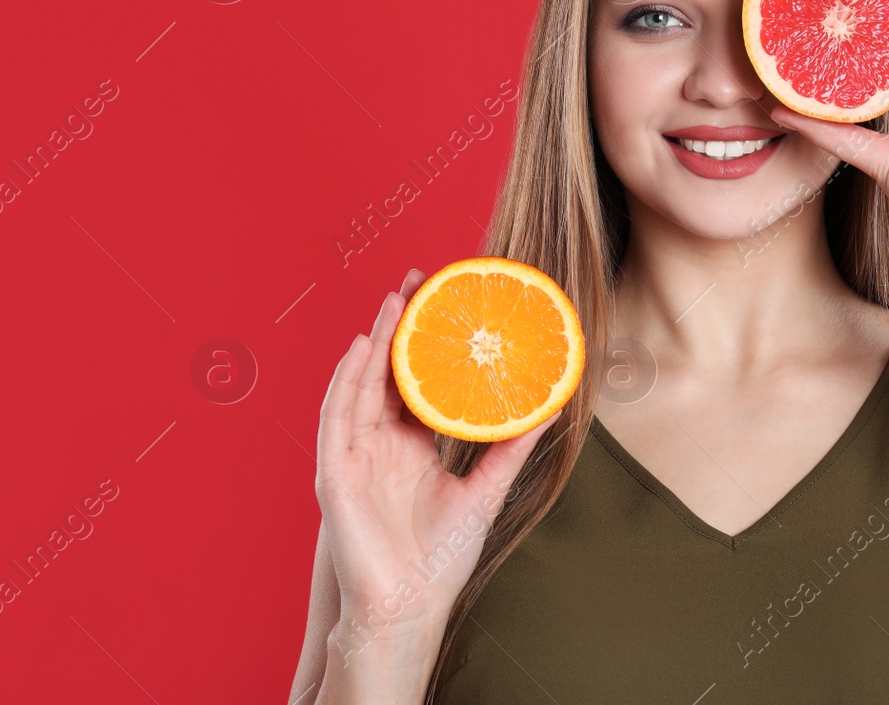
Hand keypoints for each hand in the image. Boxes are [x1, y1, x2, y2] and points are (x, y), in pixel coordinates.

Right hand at [315, 268, 558, 643]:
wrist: (409, 609)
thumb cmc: (440, 559)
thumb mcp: (486, 490)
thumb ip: (512, 448)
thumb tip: (553, 407)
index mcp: (409, 447)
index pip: (413, 381)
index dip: (424, 342)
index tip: (443, 301)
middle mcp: (379, 445)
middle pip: (384, 372)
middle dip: (397, 326)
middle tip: (417, 280)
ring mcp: (354, 456)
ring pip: (359, 385)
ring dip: (373, 341)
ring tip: (395, 301)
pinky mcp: (335, 473)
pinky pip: (337, 418)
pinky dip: (346, 381)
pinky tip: (362, 350)